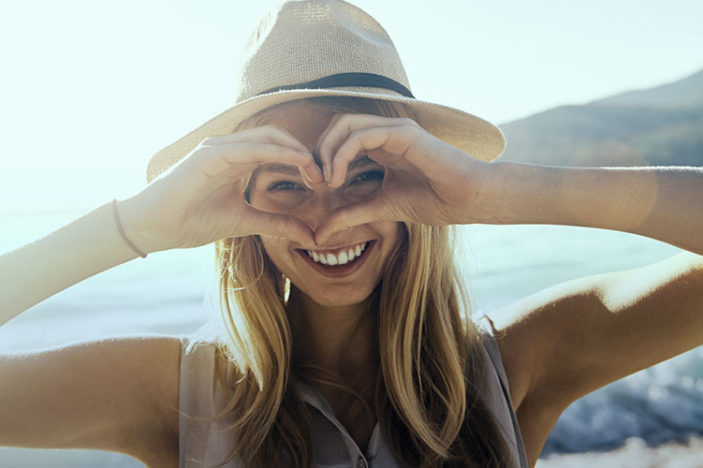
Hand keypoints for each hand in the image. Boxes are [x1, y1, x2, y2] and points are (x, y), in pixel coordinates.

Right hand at [118, 126, 322, 252]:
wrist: (156, 227)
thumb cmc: (192, 221)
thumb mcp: (245, 222)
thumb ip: (276, 223)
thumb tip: (309, 235)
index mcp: (237, 160)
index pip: (277, 148)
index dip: (302, 161)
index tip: (322, 182)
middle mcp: (229, 148)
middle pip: (277, 137)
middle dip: (304, 154)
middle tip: (324, 177)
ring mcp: (218, 147)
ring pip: (268, 137)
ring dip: (296, 151)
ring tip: (315, 172)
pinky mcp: (210, 153)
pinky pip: (251, 147)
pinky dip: (277, 153)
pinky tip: (298, 164)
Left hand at [314, 114, 489, 242]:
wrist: (467, 200)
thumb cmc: (434, 201)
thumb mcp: (380, 209)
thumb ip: (350, 215)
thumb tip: (319, 233)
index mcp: (381, 144)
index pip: (339, 137)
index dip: (322, 158)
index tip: (318, 187)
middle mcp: (386, 130)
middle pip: (336, 125)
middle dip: (319, 151)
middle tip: (315, 182)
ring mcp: (394, 128)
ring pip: (344, 124)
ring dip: (327, 152)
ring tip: (328, 181)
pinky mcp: (402, 133)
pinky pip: (361, 135)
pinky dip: (342, 155)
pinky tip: (339, 178)